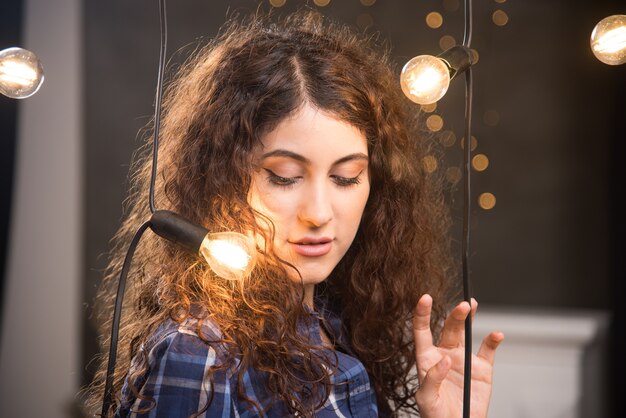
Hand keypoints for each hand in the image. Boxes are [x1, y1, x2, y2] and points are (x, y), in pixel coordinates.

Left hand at [412, 294, 503, 417]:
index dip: (422, 314)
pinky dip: (493, 341)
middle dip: (454, 315)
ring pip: (466, 332)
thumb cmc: (435, 416)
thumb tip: (445, 359)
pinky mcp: (481, 369)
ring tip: (471, 305)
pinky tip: (496, 335)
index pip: (422, 331)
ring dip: (469, 318)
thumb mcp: (427, 399)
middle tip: (462, 305)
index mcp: (427, 359)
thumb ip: (432, 378)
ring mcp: (463, 360)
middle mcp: (445, 354)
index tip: (425, 298)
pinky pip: (488, 350)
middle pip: (448, 328)